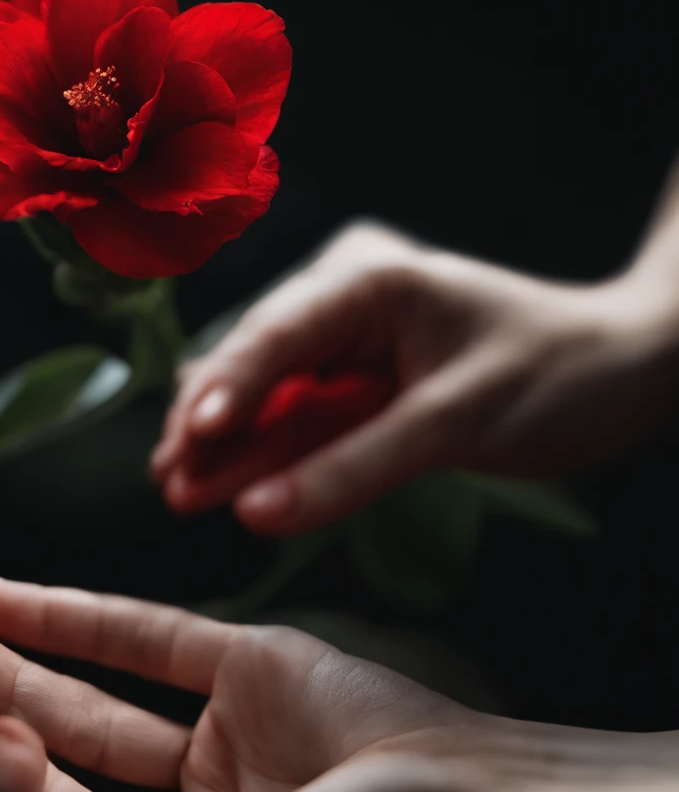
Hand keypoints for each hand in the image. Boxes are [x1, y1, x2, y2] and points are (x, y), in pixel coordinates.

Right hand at [150, 219, 676, 534]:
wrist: (622, 373)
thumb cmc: (557, 376)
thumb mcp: (455, 422)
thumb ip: (352, 469)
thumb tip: (253, 513)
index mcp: (371, 278)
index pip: (279, 333)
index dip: (228, 388)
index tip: (186, 440)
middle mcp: (346, 297)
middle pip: (257, 363)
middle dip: (210, 425)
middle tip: (168, 484)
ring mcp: (348, 339)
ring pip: (270, 396)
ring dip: (228, 447)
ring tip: (177, 494)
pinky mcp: (359, 380)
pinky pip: (301, 420)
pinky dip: (268, 456)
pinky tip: (222, 486)